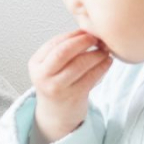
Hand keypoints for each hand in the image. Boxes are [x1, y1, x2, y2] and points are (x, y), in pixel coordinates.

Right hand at [29, 29, 112, 143]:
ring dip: (95, 55)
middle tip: (96, 38)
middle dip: (82, 42)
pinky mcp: (73, 97)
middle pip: (63, 52)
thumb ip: (64, 49)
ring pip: (79, 65)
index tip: (87, 31)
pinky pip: (91, 78)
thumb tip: (87, 29)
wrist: (56, 114)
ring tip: (104, 51)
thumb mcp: (51, 66)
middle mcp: (42, 75)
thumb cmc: (57, 83)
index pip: (54, 43)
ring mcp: (57, 87)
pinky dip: (102, 67)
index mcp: (36, 63)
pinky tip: (107, 62)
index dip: (73, 35)